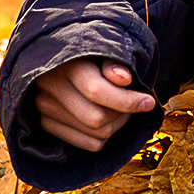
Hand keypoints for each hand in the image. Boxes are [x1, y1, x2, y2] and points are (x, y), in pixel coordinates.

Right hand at [33, 58, 155, 151]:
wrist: (63, 58)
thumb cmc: (93, 53)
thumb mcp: (105, 48)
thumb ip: (114, 62)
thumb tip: (124, 79)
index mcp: (67, 64)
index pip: (96, 91)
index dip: (127, 100)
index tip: (148, 102)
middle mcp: (51, 87)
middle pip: (97, 119)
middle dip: (124, 114)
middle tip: (135, 103)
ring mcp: (45, 108)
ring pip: (96, 134)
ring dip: (117, 125)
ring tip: (121, 108)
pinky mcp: (47, 124)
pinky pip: (89, 144)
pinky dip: (106, 136)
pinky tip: (108, 119)